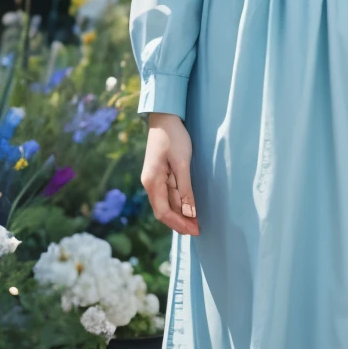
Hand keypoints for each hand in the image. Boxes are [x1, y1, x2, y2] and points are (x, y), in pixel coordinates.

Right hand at [141, 113, 199, 235]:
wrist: (164, 118)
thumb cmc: (173, 138)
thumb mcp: (182, 164)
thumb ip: (185, 189)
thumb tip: (189, 213)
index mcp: (152, 182)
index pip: (164, 212)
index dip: (179, 224)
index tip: (195, 230)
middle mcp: (150, 183)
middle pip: (163, 211)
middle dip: (180, 223)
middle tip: (198, 229)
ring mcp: (153, 179)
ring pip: (165, 204)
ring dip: (180, 215)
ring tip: (196, 222)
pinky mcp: (159, 175)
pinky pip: (167, 195)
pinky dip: (178, 204)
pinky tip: (188, 207)